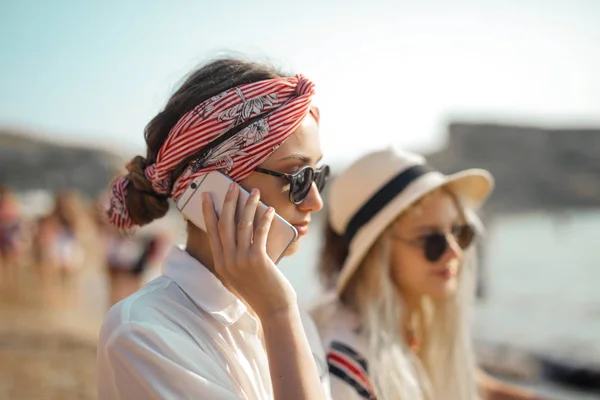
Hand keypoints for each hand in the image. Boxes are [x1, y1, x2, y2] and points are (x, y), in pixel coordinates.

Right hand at [201, 183, 297, 320]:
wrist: (274, 310)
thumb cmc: (262, 290)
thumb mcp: (243, 273)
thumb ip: (239, 255)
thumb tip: (246, 228)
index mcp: (221, 263)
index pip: (212, 232)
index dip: (208, 212)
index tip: (206, 196)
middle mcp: (228, 261)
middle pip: (225, 224)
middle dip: (228, 201)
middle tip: (231, 185)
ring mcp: (241, 261)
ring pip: (242, 225)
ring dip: (248, 205)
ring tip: (254, 192)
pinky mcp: (257, 260)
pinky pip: (259, 232)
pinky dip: (264, 219)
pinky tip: (269, 209)